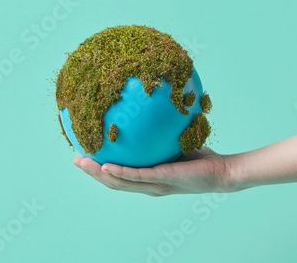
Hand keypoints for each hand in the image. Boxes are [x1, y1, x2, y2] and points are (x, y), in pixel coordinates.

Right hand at [73, 147, 237, 196]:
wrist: (221, 171)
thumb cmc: (201, 158)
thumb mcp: (175, 143)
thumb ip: (161, 133)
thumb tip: (150, 110)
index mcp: (149, 179)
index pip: (120, 177)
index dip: (100, 170)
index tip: (86, 156)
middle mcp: (149, 185)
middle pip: (113, 183)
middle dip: (92, 173)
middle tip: (75, 160)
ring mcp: (154, 184)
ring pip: (120, 183)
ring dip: (98, 174)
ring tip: (82, 162)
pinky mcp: (162, 179)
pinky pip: (137, 176)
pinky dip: (120, 172)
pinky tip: (105, 165)